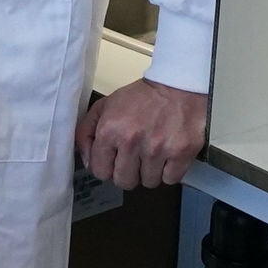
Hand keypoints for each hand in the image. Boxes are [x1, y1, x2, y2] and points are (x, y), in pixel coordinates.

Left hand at [77, 78, 206, 188]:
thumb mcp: (105, 106)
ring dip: (151, 171)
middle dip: (129, 172)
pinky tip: (169, 154)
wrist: (178, 84)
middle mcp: (132, 142)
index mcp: (109, 130)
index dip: (108, 167)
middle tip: (136, 156)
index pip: (101, 172)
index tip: (116, 159)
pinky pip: (170, 179)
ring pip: (148, 182)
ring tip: (154, 151)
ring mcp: (157, 149)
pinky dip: (170, 171)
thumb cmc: (141, 97)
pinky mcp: (181, 153)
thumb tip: (87, 162)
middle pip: (124, 182)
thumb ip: (86, 132)